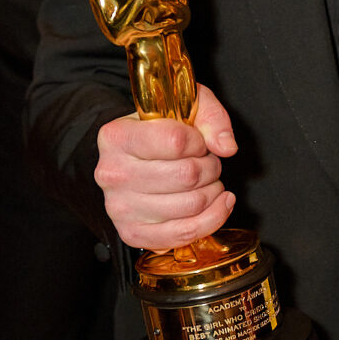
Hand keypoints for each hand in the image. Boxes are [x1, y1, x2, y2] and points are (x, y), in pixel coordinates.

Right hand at [94, 84, 236, 250]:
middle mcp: (112, 174)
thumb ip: (210, 115)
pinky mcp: (132, 233)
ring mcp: (120, 208)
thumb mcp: (183, 106)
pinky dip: (213, 219)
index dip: (199, 141)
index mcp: (116, 137)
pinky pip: (185, 233)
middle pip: (187, 175)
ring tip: (208, 180)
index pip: (176, 140)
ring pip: (191, 205)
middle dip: (211, 167)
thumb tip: (226, 147)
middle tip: (207, 161)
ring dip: (213, 191)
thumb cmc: (157, 131)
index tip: (197, 141)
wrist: (131, 159)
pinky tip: (220, 203)